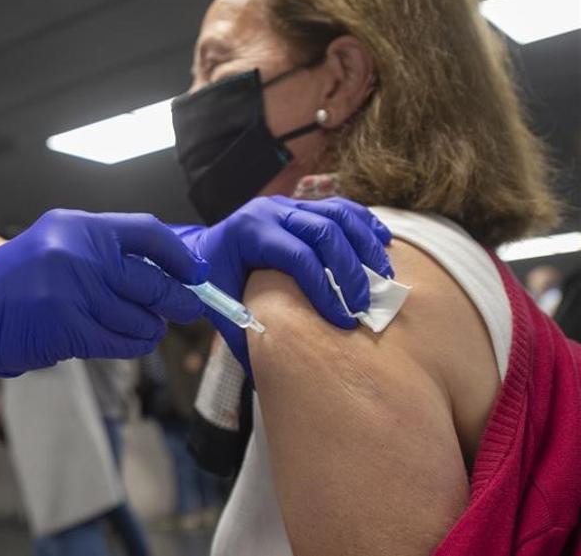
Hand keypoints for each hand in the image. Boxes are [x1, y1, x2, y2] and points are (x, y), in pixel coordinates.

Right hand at [0, 209, 209, 410]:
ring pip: (140, 316)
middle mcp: (78, 252)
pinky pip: (121, 341)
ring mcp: (73, 290)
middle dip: (176, 300)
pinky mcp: (68, 327)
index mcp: (76, 225)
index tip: (194, 271)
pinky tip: (128, 343)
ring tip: (142, 330)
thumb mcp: (52, 247)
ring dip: (149, 328)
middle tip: (186, 309)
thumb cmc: (8, 286)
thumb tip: (160, 268)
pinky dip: (132, 346)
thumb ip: (100, 252)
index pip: (146, 232)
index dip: (179, 255)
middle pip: (151, 279)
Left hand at [173, 196, 392, 376]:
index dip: (324, 290)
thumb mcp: (221, 308)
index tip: (342, 321)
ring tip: (383, 279)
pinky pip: (341, 208)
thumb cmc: (213, 282)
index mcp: (249, 233)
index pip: (297, 257)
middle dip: (349, 272)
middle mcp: (270, 212)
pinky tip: (383, 245)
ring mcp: (288, 204)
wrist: (204, 250)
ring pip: (338, 215)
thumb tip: (270, 381)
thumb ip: (244, 338)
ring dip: (365, 246)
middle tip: (363, 307)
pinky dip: (365, 225)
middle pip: (323, 232)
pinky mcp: (303, 205)